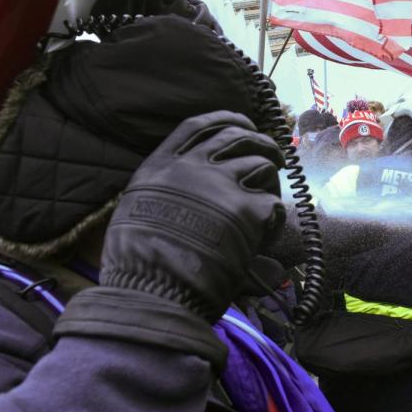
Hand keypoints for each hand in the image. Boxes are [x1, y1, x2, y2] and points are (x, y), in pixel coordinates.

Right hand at [100, 111, 285, 322]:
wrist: (152, 292)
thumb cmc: (139, 266)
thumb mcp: (136, 214)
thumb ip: (164, 196)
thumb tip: (191, 198)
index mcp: (160, 166)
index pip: (197, 126)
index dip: (225, 119)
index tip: (243, 122)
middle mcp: (191, 167)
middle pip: (237, 136)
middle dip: (262, 141)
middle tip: (274, 156)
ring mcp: (220, 185)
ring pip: (261, 164)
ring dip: (272, 180)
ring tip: (270, 198)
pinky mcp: (245, 209)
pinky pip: (273, 204)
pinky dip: (275, 219)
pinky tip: (266, 235)